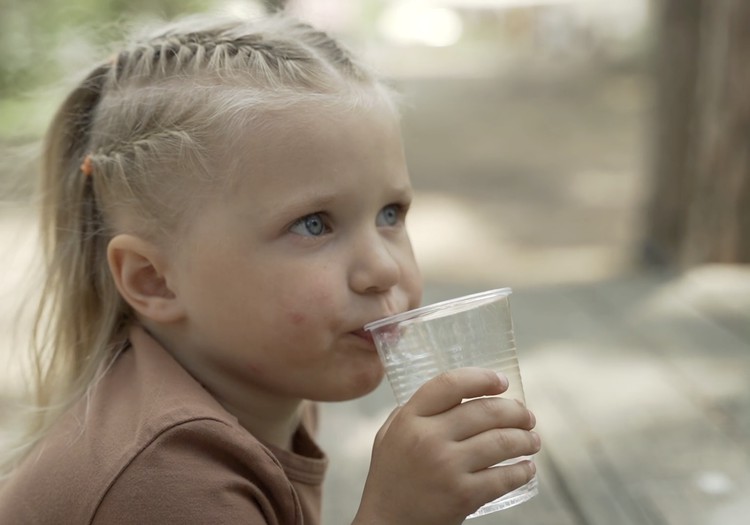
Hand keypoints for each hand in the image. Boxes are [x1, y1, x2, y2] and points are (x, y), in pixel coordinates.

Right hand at [353, 367, 539, 524]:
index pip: (451, 384)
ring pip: (501, 442)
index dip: (482, 378)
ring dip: (525, 438)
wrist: (388, 522)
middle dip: (515, 411)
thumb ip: (414, 411)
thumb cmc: (391, 477)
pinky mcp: (464, 496)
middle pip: (485, 411)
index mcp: (410, 418)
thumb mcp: (390, 434)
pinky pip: (504, 477)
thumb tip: (455, 393)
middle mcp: (429, 438)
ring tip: (532, 439)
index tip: (502, 381)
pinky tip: (527, 468)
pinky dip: (522, 471)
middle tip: (526, 416)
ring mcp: (448, 467)